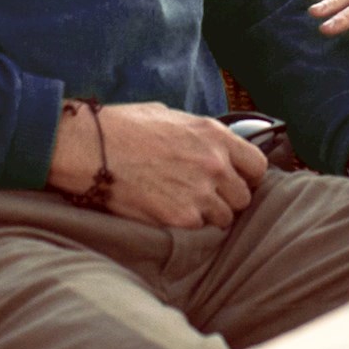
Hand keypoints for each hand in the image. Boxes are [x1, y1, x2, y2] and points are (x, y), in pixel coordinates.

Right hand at [51, 102, 267, 230]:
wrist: (90, 149)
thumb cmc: (123, 127)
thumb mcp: (170, 117)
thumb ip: (199, 135)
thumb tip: (211, 146)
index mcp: (214, 135)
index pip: (258, 165)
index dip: (248, 176)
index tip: (236, 180)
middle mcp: (214, 164)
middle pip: (244, 197)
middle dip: (228, 199)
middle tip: (205, 197)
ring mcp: (200, 194)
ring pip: (224, 218)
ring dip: (209, 216)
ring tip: (183, 206)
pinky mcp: (180, 219)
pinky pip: (199, 231)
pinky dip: (188, 227)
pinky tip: (168, 214)